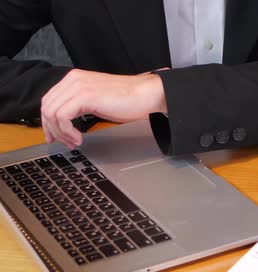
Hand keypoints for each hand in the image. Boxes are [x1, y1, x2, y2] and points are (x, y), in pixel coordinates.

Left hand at [41, 69, 167, 148]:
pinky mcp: (85, 96)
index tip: (54, 136)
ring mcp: (78, 87)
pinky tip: (79, 138)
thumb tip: (67, 121)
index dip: (48, 122)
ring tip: (75, 142)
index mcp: (75, 79)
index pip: (49, 100)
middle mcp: (73, 80)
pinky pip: (62, 117)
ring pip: (52, 113)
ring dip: (61, 133)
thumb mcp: (98, 99)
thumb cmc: (129, 99)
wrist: (146, 94)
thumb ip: (80, 104)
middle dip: (52, 130)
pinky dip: (67, 131)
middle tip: (64, 143)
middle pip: (46, 107)